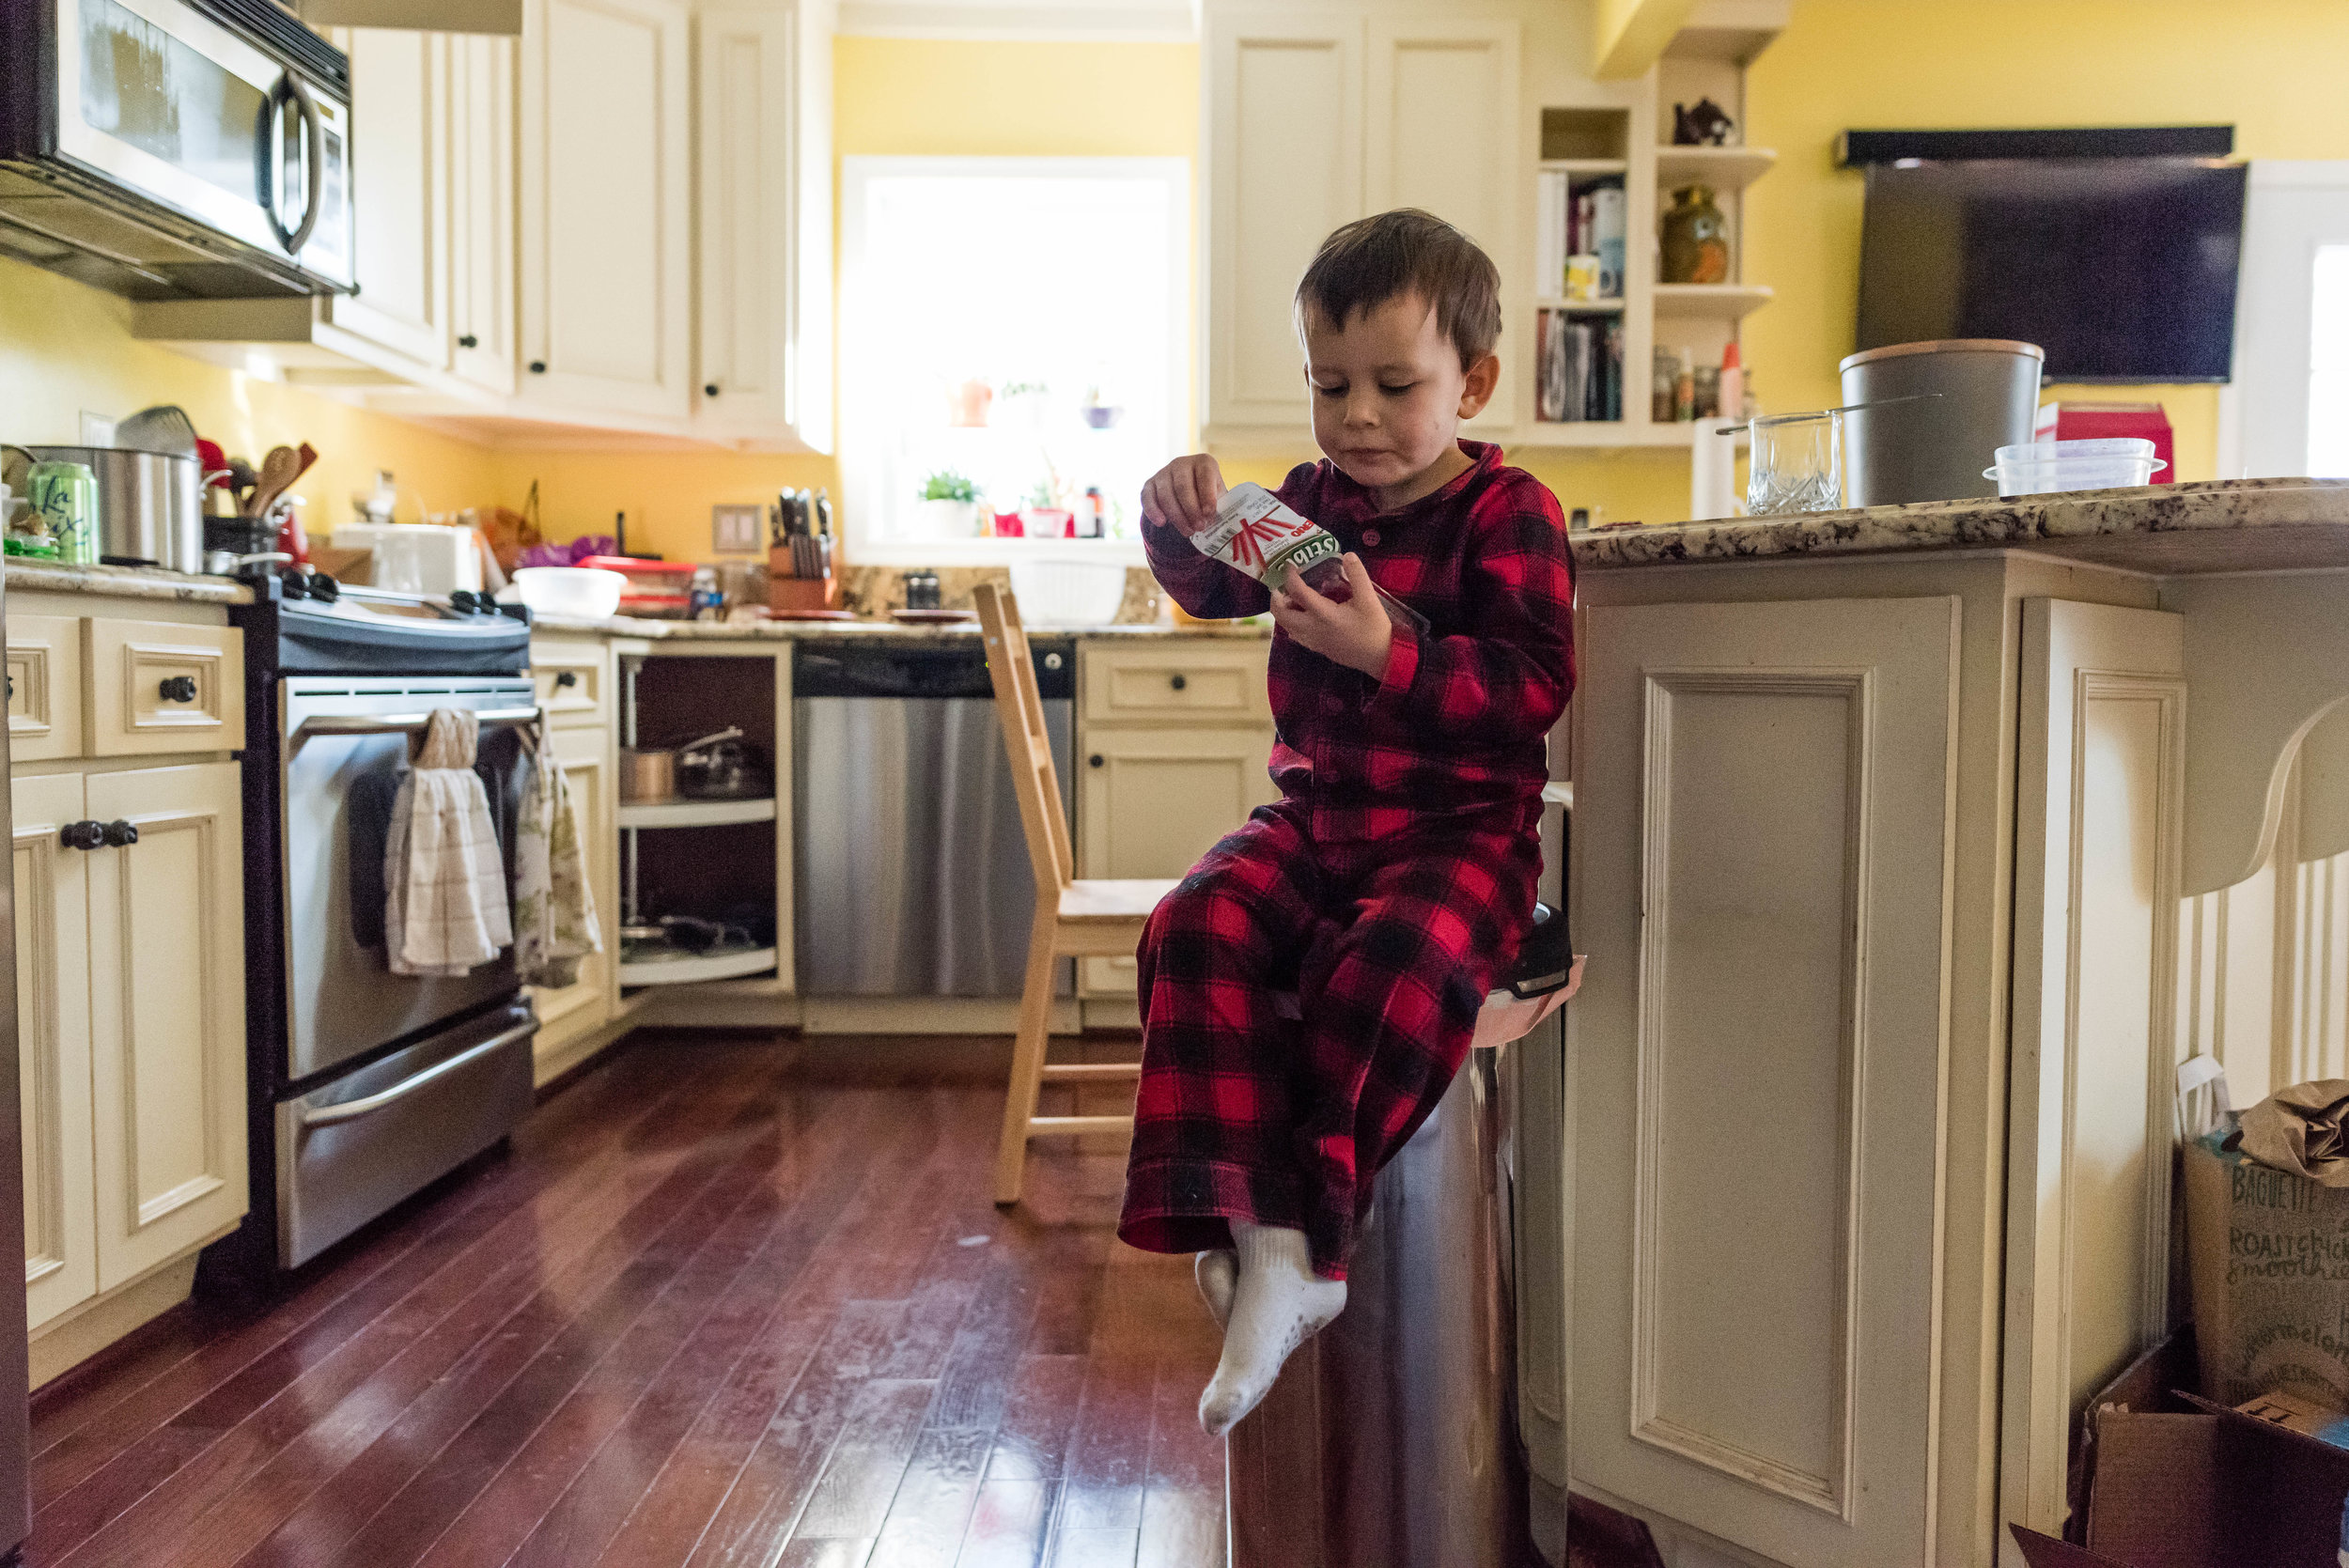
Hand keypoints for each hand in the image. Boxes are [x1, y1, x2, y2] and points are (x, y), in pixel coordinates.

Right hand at [1139, 454, 1226, 536]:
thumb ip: (1218, 506)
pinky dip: (1153, 511)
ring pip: (1166, 494)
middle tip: (1199, 527)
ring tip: (1188, 531)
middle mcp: (1182, 463)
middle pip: (1183, 487)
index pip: (1205, 476)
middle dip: (1191, 510)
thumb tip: (1217, 523)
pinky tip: (1161, 523)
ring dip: (1176, 516)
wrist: (1188, 493)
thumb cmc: (1207, 496)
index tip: (1209, 514)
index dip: (1207, 495)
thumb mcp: (1218, 497)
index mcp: (1204, 462)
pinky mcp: (1150, 484)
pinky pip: (1147, 497)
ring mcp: (1164, 472)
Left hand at [1270, 553, 1392, 680]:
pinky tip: (1302, 613)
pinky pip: (1294, 634)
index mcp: (1324, 614)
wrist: (1379, 658)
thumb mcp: (1369, 600)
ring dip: (1282, 610)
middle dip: (1276, 597)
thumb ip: (1358, 576)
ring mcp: (1312, 640)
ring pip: (1285, 625)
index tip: (1290, 564)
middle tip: (1282, 584)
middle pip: (1281, 613)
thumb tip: (1347, 555)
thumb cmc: (1374, 629)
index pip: (1298, 592)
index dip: (1290, 576)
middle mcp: (1312, 628)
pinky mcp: (1316, 647)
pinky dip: (1291, 621)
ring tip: (1290, 596)